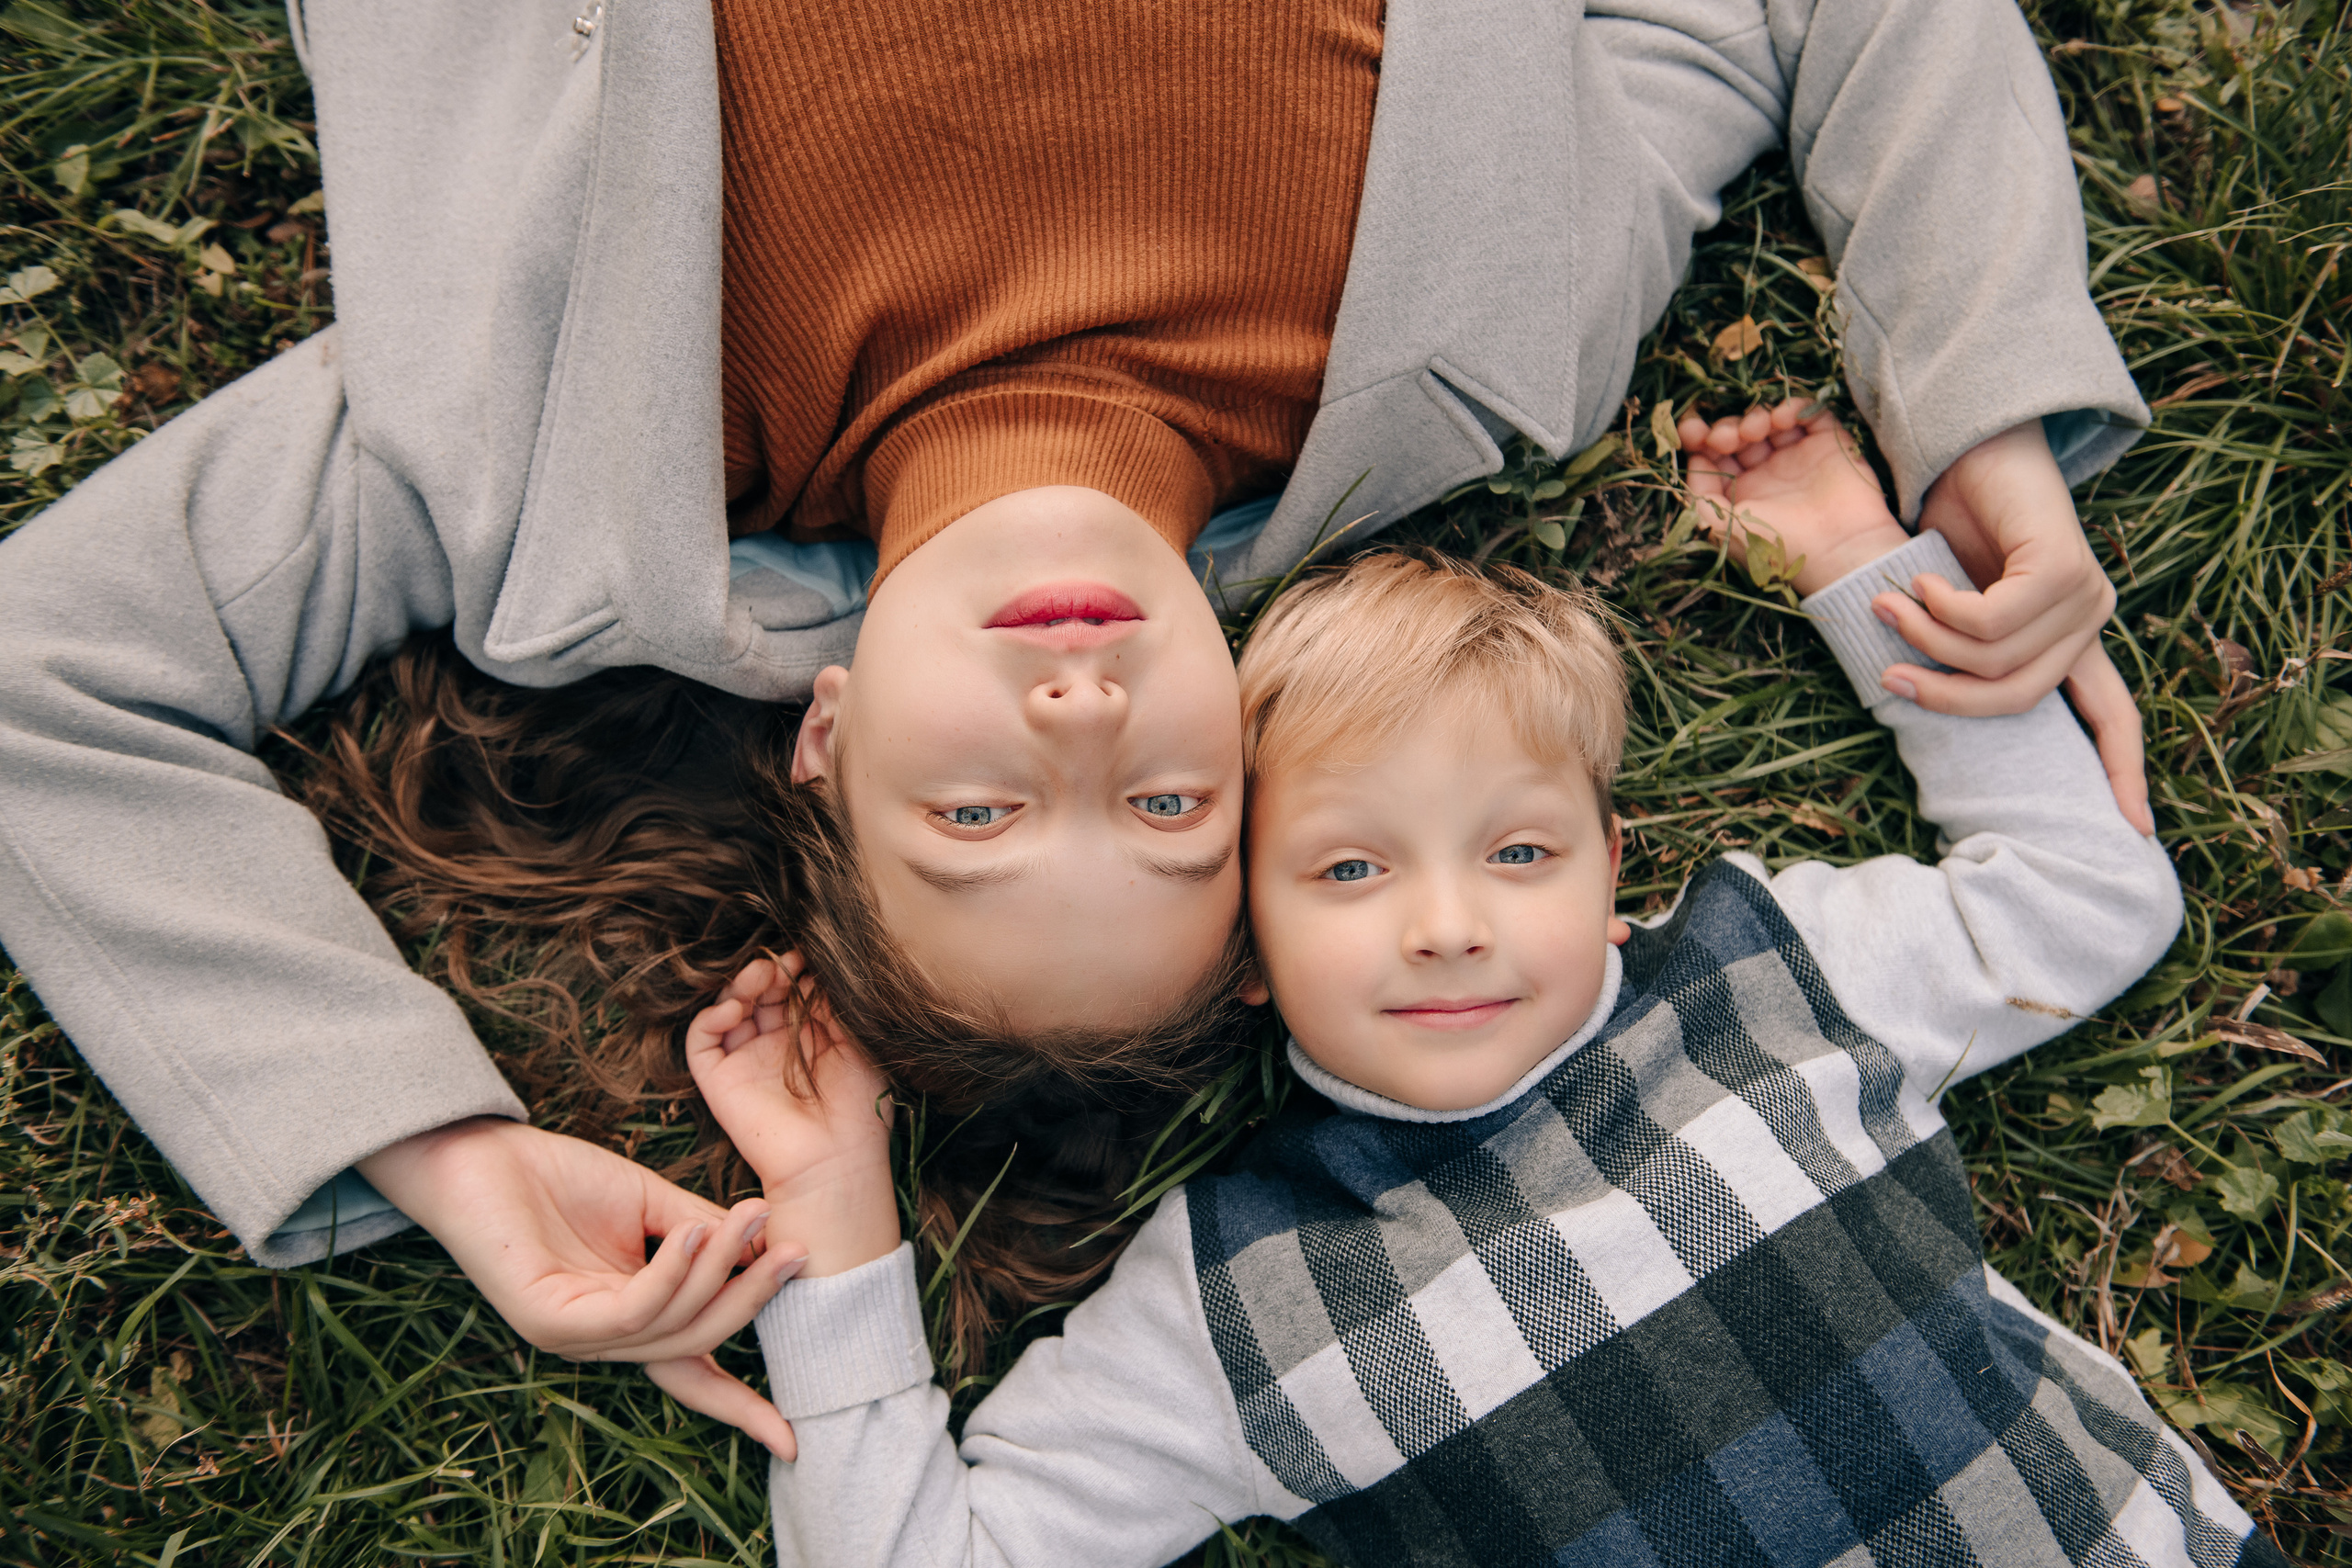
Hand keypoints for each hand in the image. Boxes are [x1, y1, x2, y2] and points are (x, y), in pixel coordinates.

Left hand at [357, 1118, 805, 1451]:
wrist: (480, 1155)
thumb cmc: (561, 1179)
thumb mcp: (653, 1205)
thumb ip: (705, 1234)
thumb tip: (771, 1252)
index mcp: (628, 1321)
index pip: (693, 1374)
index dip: (742, 1407)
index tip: (791, 1443)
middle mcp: (601, 1342)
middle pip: (697, 1343)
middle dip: (752, 1299)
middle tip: (795, 1250)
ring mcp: (574, 1337)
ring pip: (671, 1326)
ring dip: (720, 1270)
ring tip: (748, 1216)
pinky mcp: (547, 1322)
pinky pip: (630, 1312)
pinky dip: (671, 1275)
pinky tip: (690, 1232)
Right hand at [686, 953, 898, 1277]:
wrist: (837, 1161)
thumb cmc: (859, 1108)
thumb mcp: (857, 1044)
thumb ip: (835, 1005)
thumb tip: (817, 966)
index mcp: (808, 1036)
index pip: (791, 988)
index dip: (795, 968)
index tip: (809, 954)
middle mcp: (773, 1045)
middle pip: (758, 992)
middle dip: (769, 971)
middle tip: (784, 961)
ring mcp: (745, 1061)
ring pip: (728, 1007)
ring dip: (740, 984)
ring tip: (761, 975)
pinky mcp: (719, 1080)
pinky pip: (701, 1039)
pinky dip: (711, 1016)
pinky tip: (737, 1007)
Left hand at [1680, 398, 1910, 596]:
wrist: (1838, 552)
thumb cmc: (1775, 546)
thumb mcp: (1720, 526)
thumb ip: (1698, 494)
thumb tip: (1693, 460)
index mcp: (1741, 495)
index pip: (1714, 456)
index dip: (1700, 439)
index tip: (1692, 430)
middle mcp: (1767, 474)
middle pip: (1738, 435)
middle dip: (1727, 428)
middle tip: (1726, 437)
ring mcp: (1799, 458)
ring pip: (1770, 421)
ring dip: (1756, 417)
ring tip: (1755, 430)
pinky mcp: (1829, 445)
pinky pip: (1810, 414)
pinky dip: (1794, 408)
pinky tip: (1783, 419)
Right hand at [1902, 421, 2148, 834]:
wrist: (1975, 441)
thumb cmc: (1955, 519)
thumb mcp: (1952, 602)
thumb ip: (1957, 650)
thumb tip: (1915, 696)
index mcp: (2072, 639)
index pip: (2113, 714)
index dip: (2123, 770)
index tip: (2135, 829)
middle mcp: (2091, 620)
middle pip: (2016, 698)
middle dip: (1942, 695)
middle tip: (1887, 671)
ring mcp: (2086, 593)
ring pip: (1995, 660)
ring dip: (1925, 638)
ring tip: (1891, 603)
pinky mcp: (2066, 565)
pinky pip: (1991, 620)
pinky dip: (1940, 607)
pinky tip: (1921, 576)